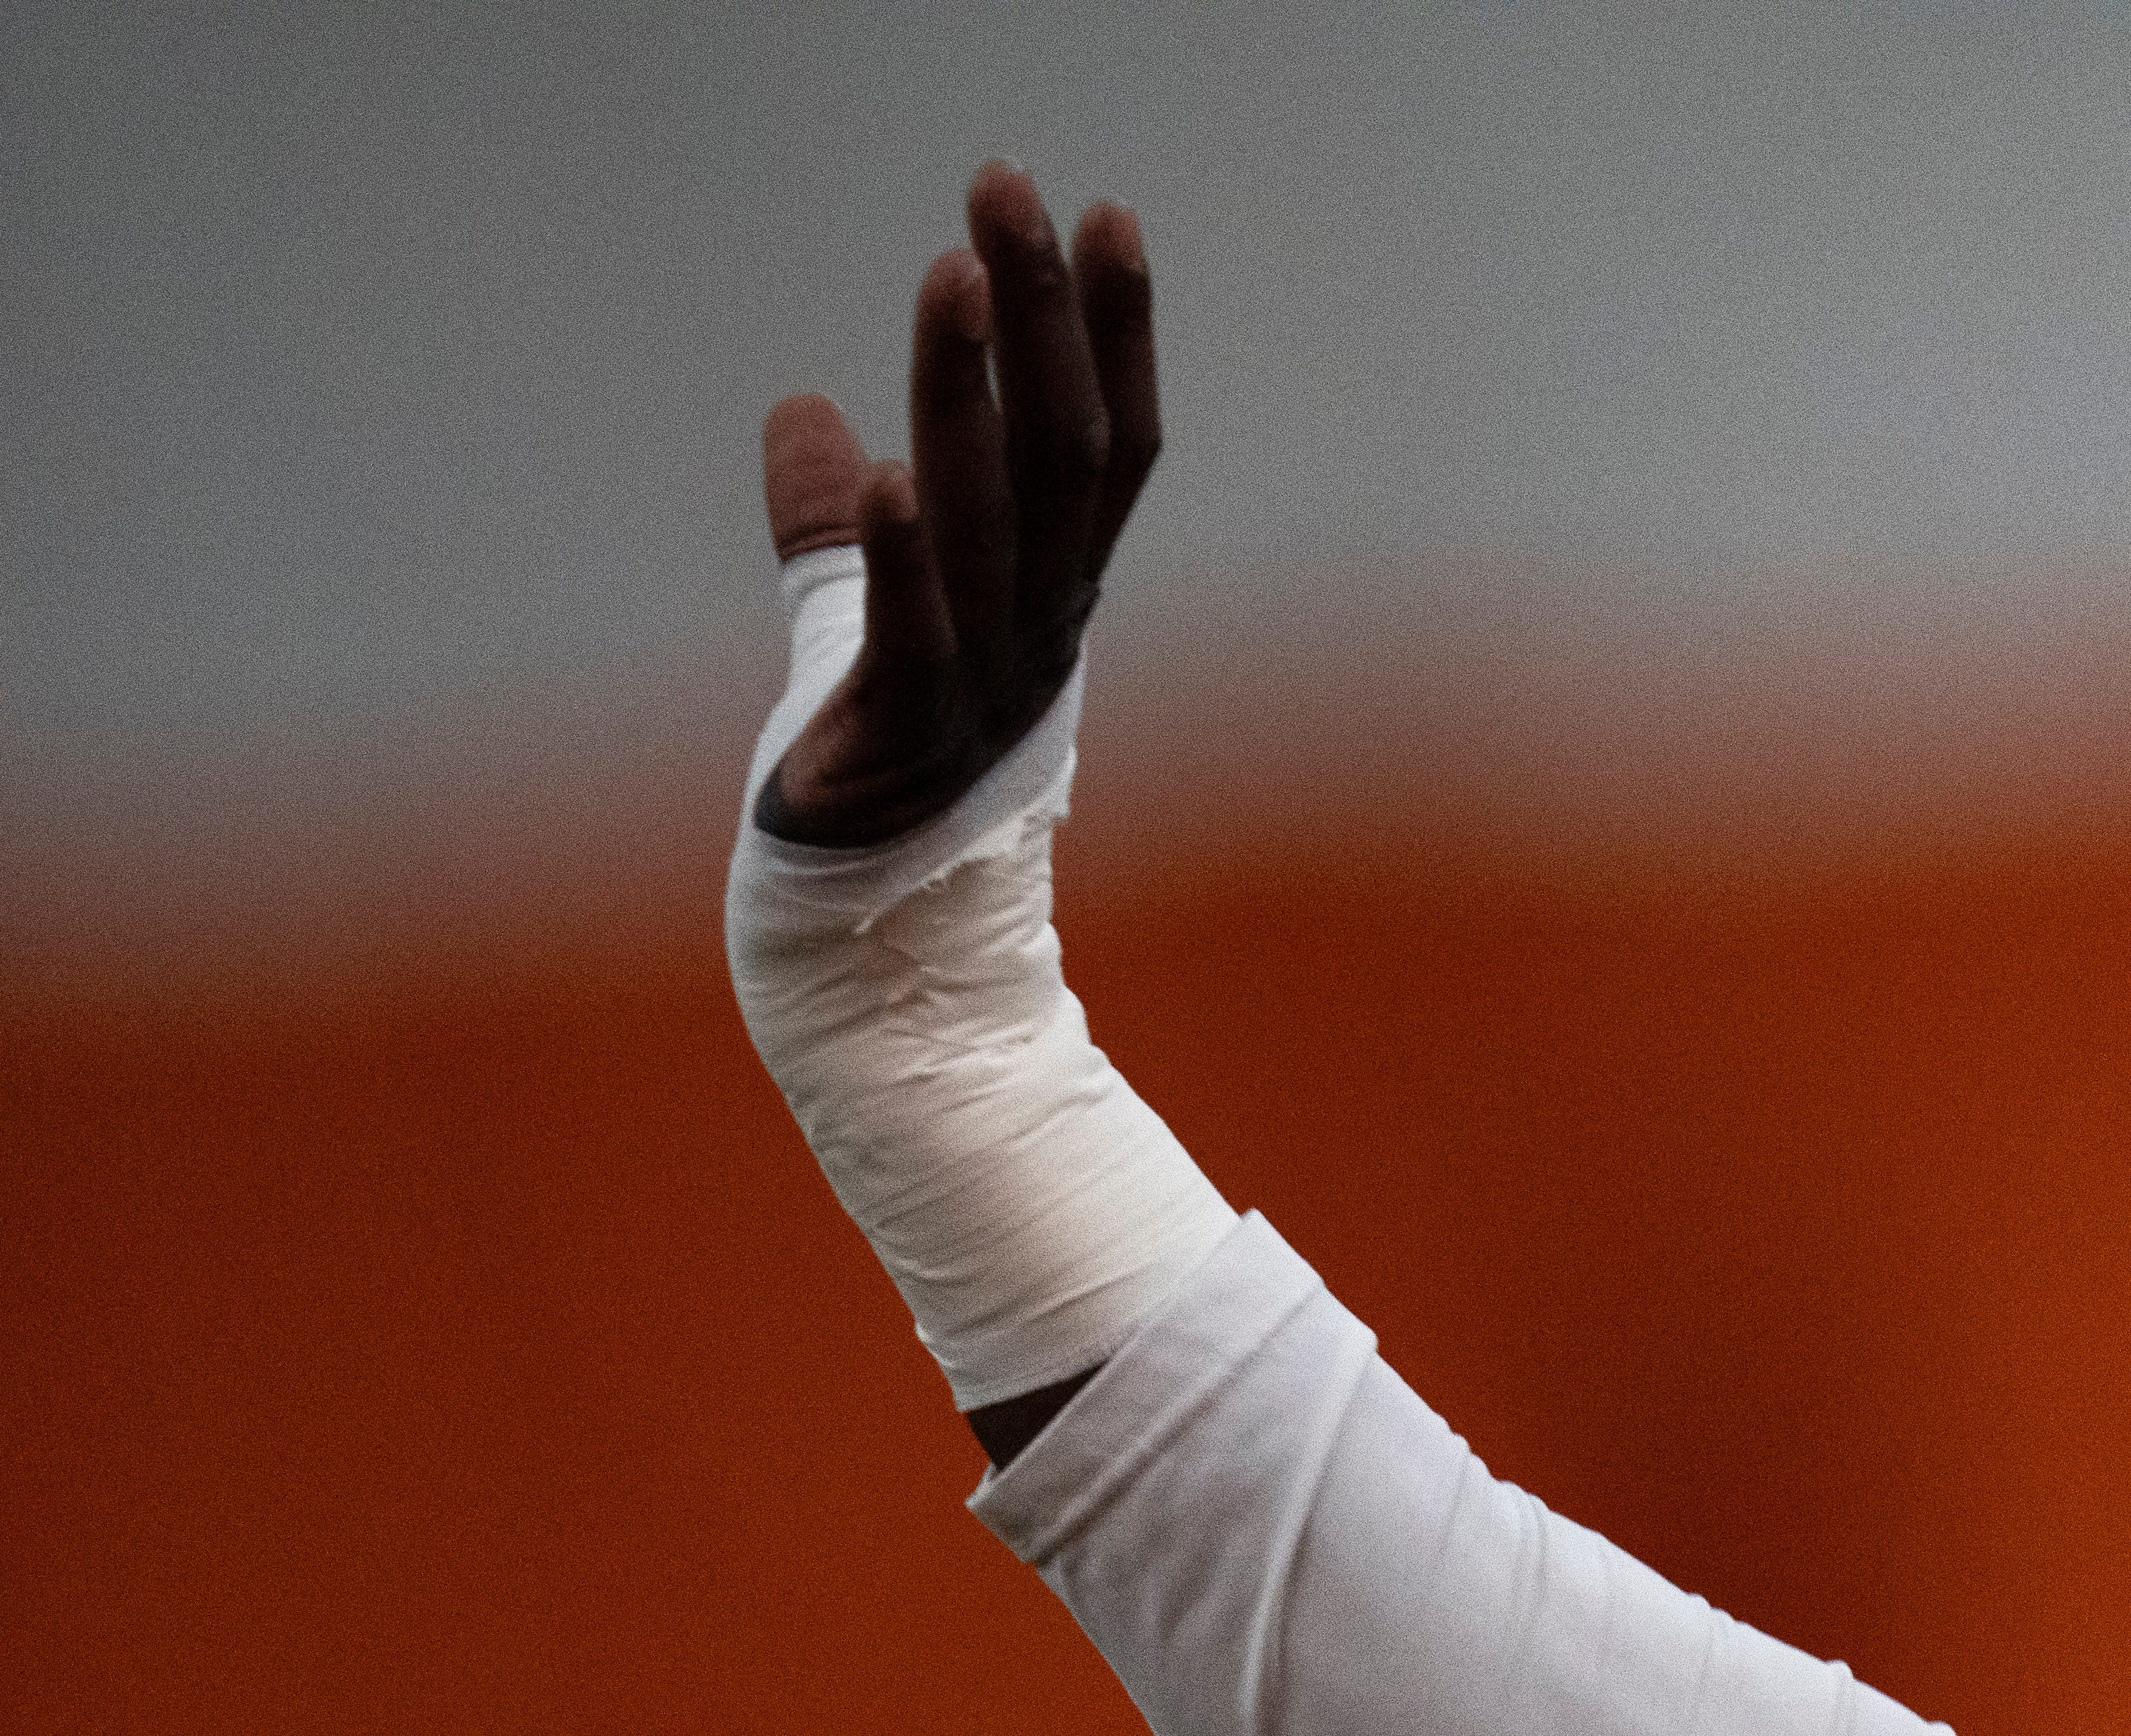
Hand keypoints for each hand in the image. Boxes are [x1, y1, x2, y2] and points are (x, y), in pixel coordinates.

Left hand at [756, 162, 1158, 846]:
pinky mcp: (903, 740)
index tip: (1105, 215)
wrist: (873, 934)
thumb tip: (799, 407)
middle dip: (1044, 313)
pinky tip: (886, 473)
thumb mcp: (868, 621)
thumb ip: (836, 522)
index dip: (1114, 333)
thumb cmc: (882, 767)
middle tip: (1010, 188)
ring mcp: (980, 684)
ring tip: (952, 272)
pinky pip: (914, 638)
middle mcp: (1036, 628)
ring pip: (994, 518)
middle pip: (1062, 453)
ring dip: (973, 390)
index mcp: (1047, 595)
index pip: (1107, 445)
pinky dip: (904, 557)